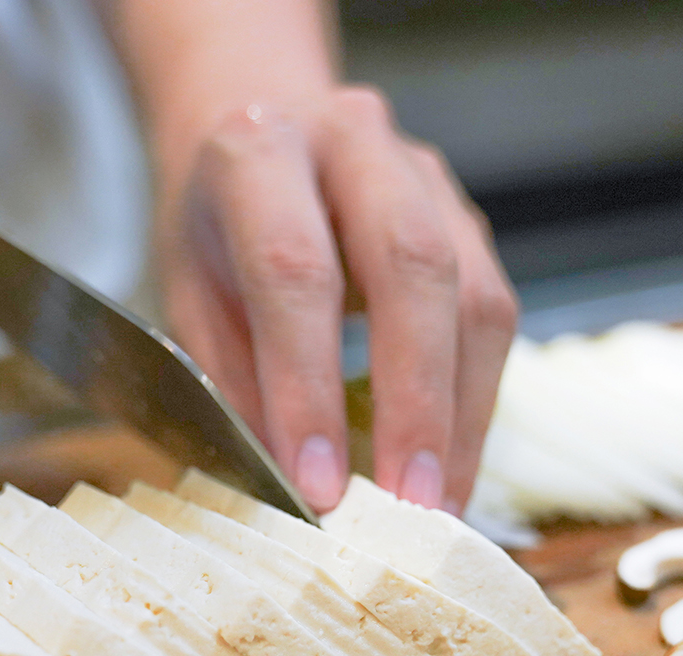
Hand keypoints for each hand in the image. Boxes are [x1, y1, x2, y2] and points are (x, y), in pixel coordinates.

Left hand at [158, 86, 517, 514]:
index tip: (319, 485)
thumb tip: (287, 490)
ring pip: (475, 296)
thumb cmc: (215, 224)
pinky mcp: (469, 220)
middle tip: (410, 506)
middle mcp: (355, 144)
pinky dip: (475, 403)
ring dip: (463, 415)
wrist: (257, 121)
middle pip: (414, 267)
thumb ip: (234, 384)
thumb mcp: (189, 296)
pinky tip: (452, 467)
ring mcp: (427, 177)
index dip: (309, 385)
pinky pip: (493, 315)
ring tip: (440, 506)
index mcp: (259, 151)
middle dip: (418, 402)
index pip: (295, 271)